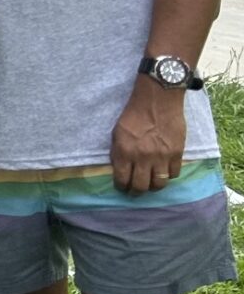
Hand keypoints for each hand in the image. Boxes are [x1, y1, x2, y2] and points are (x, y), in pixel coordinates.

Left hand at [110, 77, 185, 193]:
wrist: (158, 101)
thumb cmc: (134, 115)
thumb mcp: (117, 132)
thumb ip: (118, 152)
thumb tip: (120, 170)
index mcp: (124, 151)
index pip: (122, 180)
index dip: (121, 187)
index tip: (122, 188)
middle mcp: (142, 157)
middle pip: (141, 186)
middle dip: (136, 192)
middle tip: (135, 191)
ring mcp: (161, 157)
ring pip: (159, 184)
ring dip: (153, 187)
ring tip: (150, 184)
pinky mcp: (177, 153)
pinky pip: (174, 174)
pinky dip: (168, 176)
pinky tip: (163, 172)